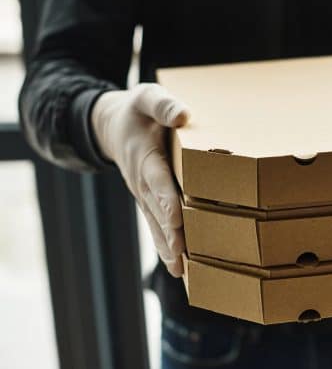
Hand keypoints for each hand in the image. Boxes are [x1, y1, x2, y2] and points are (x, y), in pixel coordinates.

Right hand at [91, 83, 190, 276]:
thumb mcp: (148, 97)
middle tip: (183, 254)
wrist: (112, 125)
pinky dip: (164, 246)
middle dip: (169, 232)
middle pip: (157, 209)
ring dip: (167, 246)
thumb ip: (164, 105)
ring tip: (181, 271)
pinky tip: (178, 268)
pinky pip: (154, 225)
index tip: (177, 218)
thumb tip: (183, 115)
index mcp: (145, 155)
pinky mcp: (146, 201)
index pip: (157, 180)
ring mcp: (142, 193)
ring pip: (155, 223)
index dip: (167, 199)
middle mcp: (141, 180)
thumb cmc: (138, 111)